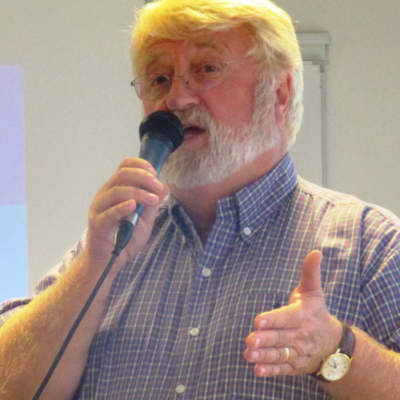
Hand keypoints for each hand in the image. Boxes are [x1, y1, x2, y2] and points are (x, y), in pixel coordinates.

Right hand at [83, 158, 168, 272]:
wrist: (109, 261)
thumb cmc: (125, 238)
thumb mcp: (145, 220)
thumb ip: (153, 205)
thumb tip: (165, 187)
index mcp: (116, 189)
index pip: (125, 166)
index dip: (141, 166)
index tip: (156, 175)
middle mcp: (105, 194)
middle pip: (122, 174)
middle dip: (143, 177)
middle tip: (157, 187)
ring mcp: (99, 208)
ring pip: (117, 191)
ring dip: (138, 192)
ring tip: (153, 199)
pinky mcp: (98, 223)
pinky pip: (109, 212)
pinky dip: (122, 206)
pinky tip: (133, 205)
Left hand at [243, 250, 342, 376]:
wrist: (334, 344)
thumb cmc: (316, 312)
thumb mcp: (314, 292)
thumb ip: (310, 273)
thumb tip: (316, 251)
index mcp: (304, 316)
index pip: (287, 317)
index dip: (274, 319)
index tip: (258, 320)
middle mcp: (301, 336)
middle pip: (282, 337)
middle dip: (266, 339)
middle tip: (250, 339)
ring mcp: (298, 352)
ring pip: (280, 354)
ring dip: (264, 356)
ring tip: (248, 354)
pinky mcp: (295, 364)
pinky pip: (283, 368)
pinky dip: (271, 370)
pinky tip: (257, 370)